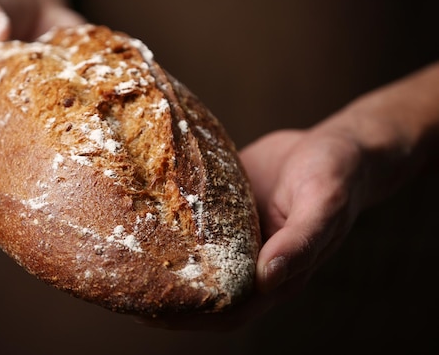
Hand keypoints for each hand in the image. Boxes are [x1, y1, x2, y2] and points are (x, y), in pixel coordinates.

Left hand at [145, 126, 364, 330]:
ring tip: (126, 264)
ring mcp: (237, 236)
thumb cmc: (336, 176)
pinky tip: (144, 223)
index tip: (154, 315)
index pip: (230, 310)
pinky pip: (197, 225)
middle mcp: (253, 260)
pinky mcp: (226, 210)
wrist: (333, 144)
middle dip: (169, 298)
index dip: (193, 317)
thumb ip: (300, 242)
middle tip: (128, 293)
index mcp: (278, 273)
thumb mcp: (323, 205)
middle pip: (206, 293)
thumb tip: (268, 279)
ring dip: (165, 268)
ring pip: (197, 261)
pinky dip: (173, 230)